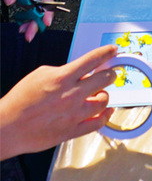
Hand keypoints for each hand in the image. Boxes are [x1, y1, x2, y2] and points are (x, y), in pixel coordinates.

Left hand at [0, 0, 55, 41]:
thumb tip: (10, 1)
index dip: (47, 11)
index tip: (46, 22)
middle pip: (46, 7)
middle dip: (38, 21)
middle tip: (29, 34)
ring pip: (42, 10)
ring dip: (33, 21)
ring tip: (24, 31)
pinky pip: (37, 9)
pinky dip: (30, 17)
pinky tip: (23, 25)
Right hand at [0, 44, 117, 159]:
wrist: (9, 126)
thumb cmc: (21, 100)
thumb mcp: (41, 74)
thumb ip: (63, 71)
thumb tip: (80, 73)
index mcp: (63, 78)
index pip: (92, 59)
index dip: (106, 52)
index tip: (112, 50)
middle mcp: (72, 95)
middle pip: (105, 79)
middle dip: (110, 74)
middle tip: (111, 73)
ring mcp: (74, 114)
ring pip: (104, 102)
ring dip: (105, 95)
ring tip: (101, 93)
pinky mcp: (73, 130)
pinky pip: (98, 123)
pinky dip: (106, 116)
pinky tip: (108, 111)